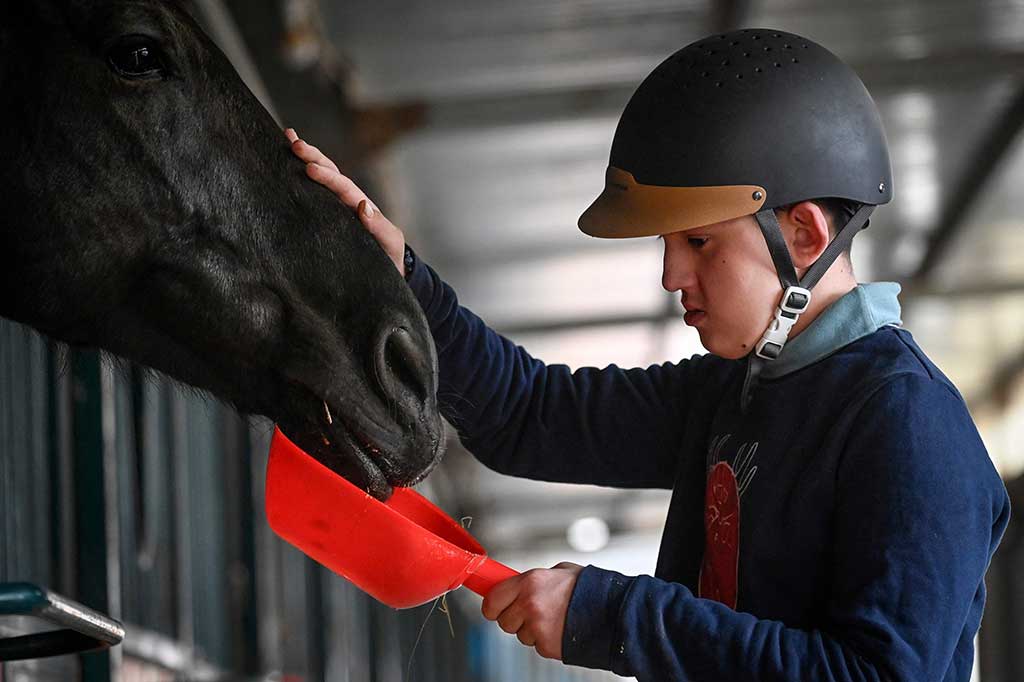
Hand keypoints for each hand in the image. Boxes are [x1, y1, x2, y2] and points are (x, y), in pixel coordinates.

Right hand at [284, 128, 406, 275]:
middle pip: (330, 173)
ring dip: (307, 158)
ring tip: (288, 140)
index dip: (327, 177)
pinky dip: (297, 178)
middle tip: (294, 143)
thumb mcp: (390, 241)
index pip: (342, 186)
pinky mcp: (324, 218)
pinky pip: (311, 196)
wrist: (388, 269)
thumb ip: (380, 226)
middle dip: (313, 156)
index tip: (309, 168)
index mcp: (359, 206)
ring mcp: (334, 208)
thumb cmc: (389, 256)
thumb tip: (363, 206)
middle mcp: (346, 202)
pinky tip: (283, 165)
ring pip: (320, 179)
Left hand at [481, 562, 582, 660]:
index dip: (493, 606)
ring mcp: (537, 627)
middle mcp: (529, 604)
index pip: (492, 599)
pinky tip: (560, 630)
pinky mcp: (546, 646)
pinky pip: (537, 646)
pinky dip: (545, 641)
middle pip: (503, 621)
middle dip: (514, 619)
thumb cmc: (588, 588)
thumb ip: (535, 580)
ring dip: (531, 630)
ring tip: (553, 620)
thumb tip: (519, 586)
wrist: (611, 610)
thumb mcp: (559, 572)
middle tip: (530, 613)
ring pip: (520, 635)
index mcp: (530, 582)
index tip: (495, 607)